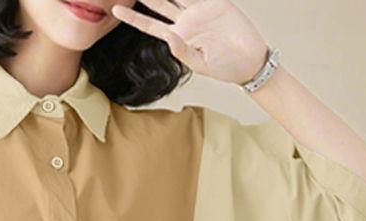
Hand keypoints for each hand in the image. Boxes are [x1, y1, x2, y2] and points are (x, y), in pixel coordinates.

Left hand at [111, 0, 270, 86]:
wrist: (250, 61)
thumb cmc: (224, 68)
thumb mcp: (199, 64)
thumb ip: (182, 51)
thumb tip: (169, 37)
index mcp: (178, 37)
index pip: (150, 25)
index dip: (133, 18)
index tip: (115, 9)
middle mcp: (186, 21)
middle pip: (160, 2)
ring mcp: (200, 10)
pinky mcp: (216, 3)